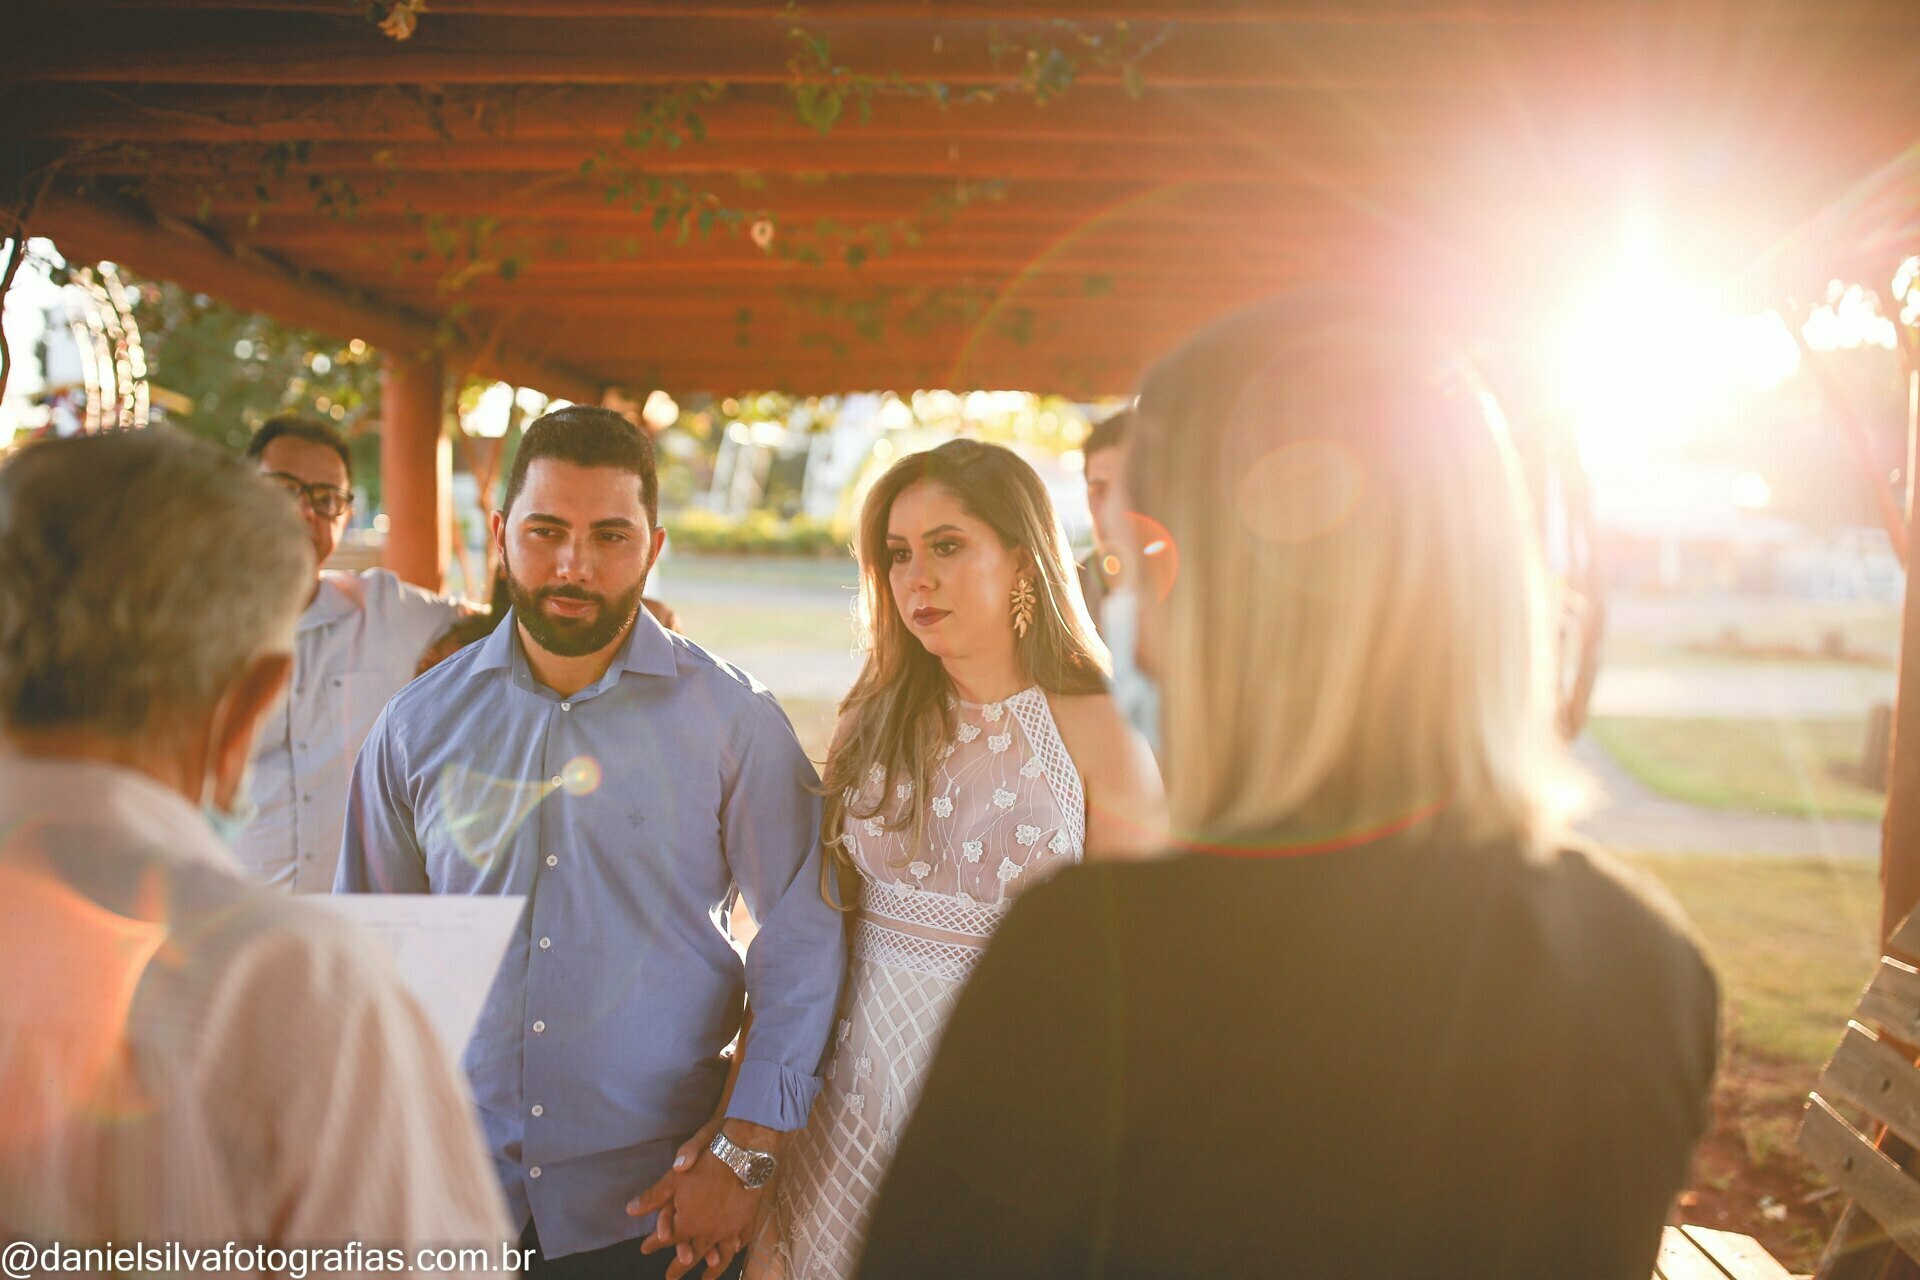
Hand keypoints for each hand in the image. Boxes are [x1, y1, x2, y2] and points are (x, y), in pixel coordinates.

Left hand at [628, 1121, 754, 1279]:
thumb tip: (630, 1210)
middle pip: (691, 1254)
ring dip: (712, 1269)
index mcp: (687, 1224)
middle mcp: (708, 1233)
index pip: (667, 1238)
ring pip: (720, 1256)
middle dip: (679, 1267)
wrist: (742, 1155)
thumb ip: (653, 1197)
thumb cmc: (705, 1164)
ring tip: (707, 1279)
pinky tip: (733, 1250)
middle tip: (671, 1278)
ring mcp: (729, 1230)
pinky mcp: (746, 1221)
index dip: (654, 1244)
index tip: (645, 1250)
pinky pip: (740, 1241)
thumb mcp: (674, 1178)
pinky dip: (735, 1248)